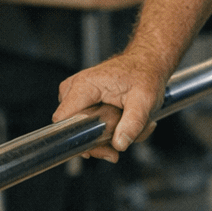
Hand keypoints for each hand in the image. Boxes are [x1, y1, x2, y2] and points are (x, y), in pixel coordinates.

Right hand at [52, 51, 169, 161]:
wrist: (147, 62)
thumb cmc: (145, 73)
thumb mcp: (145, 100)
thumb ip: (133, 123)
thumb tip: (119, 144)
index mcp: (84, 86)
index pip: (64, 121)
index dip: (78, 140)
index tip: (99, 148)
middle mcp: (74, 89)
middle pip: (73, 129)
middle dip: (99, 142)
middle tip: (121, 144)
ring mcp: (76, 95)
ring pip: (82, 129)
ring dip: (107, 135)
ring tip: (130, 126)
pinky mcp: (82, 100)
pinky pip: (88, 124)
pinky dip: (109, 128)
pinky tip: (125, 122)